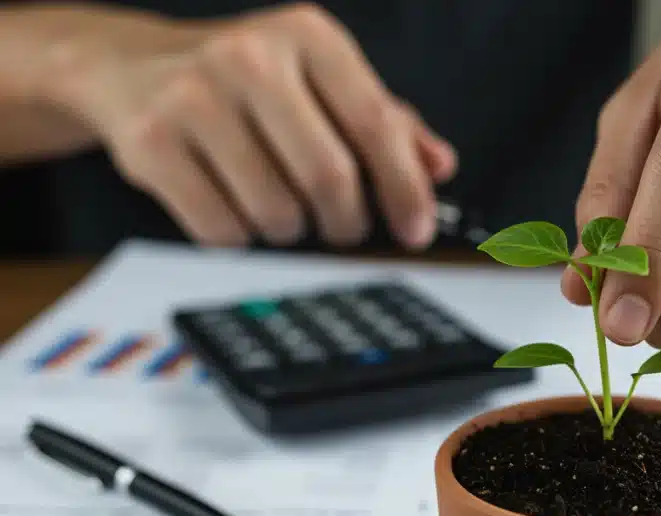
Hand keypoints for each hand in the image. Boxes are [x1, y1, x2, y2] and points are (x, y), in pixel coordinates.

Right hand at [56, 2, 454, 247]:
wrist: (127, 66)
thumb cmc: (243, 80)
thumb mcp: (319, 80)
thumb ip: (386, 121)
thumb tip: (438, 166)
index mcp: (307, 36)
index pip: (375, 124)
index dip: (404, 188)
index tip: (417, 229)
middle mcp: (249, 56)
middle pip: (328, 177)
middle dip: (347, 221)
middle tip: (343, 227)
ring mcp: (193, 97)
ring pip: (276, 212)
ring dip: (291, 230)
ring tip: (279, 206)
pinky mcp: (150, 144)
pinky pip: (222, 230)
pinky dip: (240, 237)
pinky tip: (234, 206)